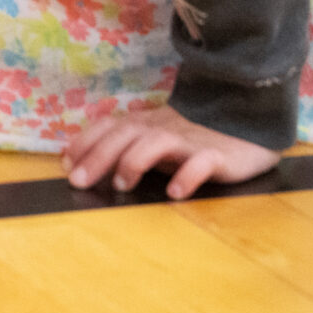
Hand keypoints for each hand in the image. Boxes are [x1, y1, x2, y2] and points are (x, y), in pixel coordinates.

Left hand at [62, 104, 280, 199]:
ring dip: (134, 161)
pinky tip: (175, 192)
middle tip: (78, 181)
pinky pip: (201, 163)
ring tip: (121, 185)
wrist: (248, 120)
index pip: (109, 126)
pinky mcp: (217, 155)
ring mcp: (189, 141)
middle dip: (98, 155)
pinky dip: (187, 175)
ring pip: (157, 143)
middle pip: (125, 135)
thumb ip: (127, 146)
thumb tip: (82, 162)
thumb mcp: (157, 137)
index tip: (64, 163)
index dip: (85, 142)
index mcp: (147, 124)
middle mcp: (163, 129)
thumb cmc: (195, 136)